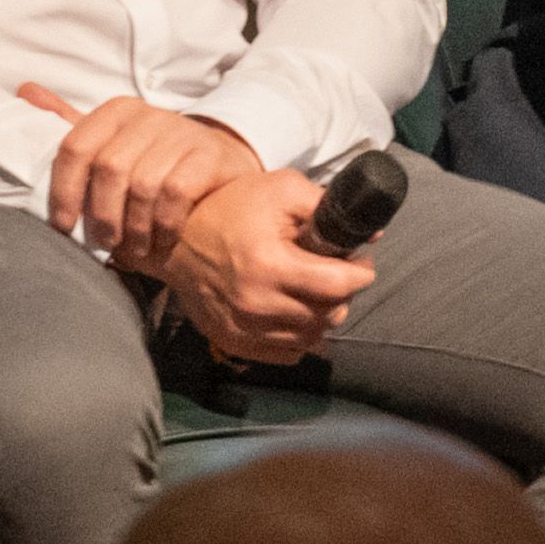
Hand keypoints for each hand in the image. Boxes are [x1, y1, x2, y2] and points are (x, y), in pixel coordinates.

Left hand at [20, 87, 263, 272]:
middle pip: (109, 169)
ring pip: (143, 184)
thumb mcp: (111, 141)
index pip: (75, 147)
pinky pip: (176, 193)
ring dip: (134, 225)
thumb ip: (68, 123)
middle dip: (101, 214)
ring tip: (132, 248)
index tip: (62, 226)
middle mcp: (148, 115)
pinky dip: (164, 224)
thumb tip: (24, 91)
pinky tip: (161, 240)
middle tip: (103, 243)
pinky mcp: (210, 155)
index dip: (63, 190)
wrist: (220, 164)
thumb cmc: (153, 161)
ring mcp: (182, 133)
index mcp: (116, 111)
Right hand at [158, 164, 372, 360]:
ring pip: (311, 337)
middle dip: (342, 294)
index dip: (360, 272)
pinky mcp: (233, 341)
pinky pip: (286, 353)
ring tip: (314, 292)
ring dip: (322, 316)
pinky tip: (294, 312)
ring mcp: (243, 327)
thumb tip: (371, 233)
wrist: (173, 239)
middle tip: (334, 274)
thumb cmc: (230, 208)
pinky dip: (298, 336)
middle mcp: (257, 303)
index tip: (359, 262)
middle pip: (329, 314)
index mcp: (269, 264)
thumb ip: (326, 206)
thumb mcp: (281, 189)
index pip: (339, 285)